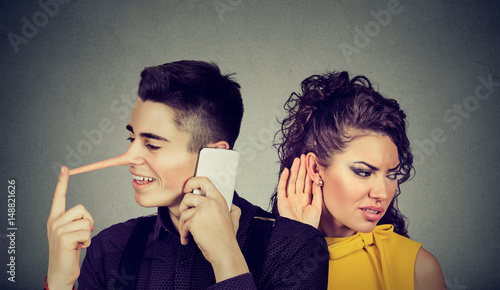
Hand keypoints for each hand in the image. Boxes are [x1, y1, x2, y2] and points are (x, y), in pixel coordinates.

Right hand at [46, 167, 94, 289]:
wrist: (61, 272)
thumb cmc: (68, 252)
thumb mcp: (70, 233)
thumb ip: (75, 222)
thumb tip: (86, 217)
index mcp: (55, 218)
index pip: (59, 197)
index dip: (62, 182)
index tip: (64, 168)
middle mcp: (54, 222)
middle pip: (82, 209)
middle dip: (88, 222)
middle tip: (80, 235)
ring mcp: (58, 230)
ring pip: (87, 221)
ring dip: (88, 234)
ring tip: (77, 243)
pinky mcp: (64, 238)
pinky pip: (87, 232)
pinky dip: (87, 242)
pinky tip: (77, 248)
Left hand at [179, 176, 247, 281]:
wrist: (224, 251)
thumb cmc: (227, 237)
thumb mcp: (234, 219)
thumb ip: (233, 210)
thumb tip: (233, 207)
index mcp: (219, 200)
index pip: (204, 181)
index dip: (192, 182)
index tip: (187, 188)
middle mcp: (210, 203)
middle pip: (188, 196)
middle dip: (183, 206)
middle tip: (185, 216)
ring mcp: (201, 211)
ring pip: (184, 212)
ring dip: (183, 224)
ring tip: (187, 233)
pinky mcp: (194, 221)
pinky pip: (183, 224)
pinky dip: (183, 234)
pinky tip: (187, 239)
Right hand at [277, 154, 321, 228]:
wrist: (300, 232)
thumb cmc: (309, 223)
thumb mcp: (317, 206)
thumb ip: (317, 193)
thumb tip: (318, 181)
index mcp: (306, 199)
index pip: (308, 183)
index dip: (309, 173)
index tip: (311, 163)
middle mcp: (298, 197)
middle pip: (300, 180)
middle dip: (302, 168)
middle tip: (304, 157)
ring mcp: (290, 198)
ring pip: (292, 181)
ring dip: (295, 170)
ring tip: (297, 160)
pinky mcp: (282, 201)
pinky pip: (282, 188)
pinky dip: (284, 179)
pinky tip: (287, 171)